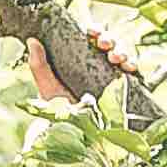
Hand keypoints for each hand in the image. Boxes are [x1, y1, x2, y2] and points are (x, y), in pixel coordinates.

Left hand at [30, 7, 145, 103]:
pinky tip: (129, 67)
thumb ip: (39, 65)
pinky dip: (133, 65)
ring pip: (123, 54)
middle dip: (109, 39)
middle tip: (104, 44)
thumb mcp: (47, 87)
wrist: (74, 135)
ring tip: (116, 57)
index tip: (92, 32)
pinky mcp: (125, 88)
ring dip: (122, 50)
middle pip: (110, 43)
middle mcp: (99, 65)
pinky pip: (134, 72)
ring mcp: (113, 76)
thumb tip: (32, 40)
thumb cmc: (59, 111)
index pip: (92, 38)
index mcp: (82, 58)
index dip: (95, 31)